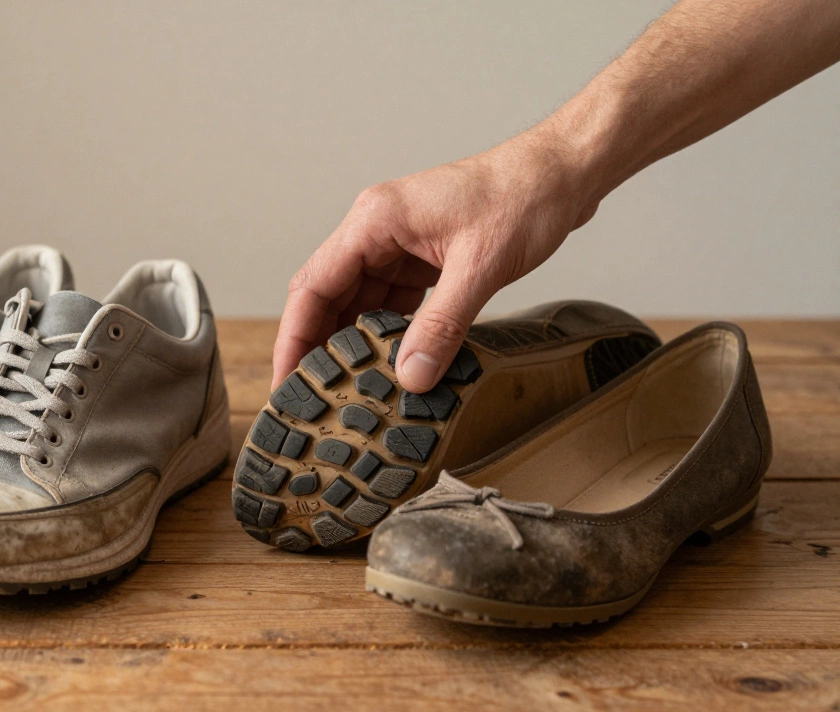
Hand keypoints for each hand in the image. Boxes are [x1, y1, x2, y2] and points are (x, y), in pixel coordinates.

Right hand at [273, 132, 599, 393]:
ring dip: (357, 342)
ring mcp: (399, 242)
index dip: (295, 337)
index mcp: (374, 220)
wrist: (565, 171)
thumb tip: (411, 376)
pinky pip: (392, 300)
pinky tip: (394, 362)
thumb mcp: (480, 267)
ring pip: (360, 301)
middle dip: (319, 346)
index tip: (288, 380)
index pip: (313, 285)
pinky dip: (389, 331)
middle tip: (314, 397)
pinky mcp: (423, 255)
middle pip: (329, 296)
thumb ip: (442, 325)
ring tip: (352, 388)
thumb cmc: (524, 196)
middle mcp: (377, 229)